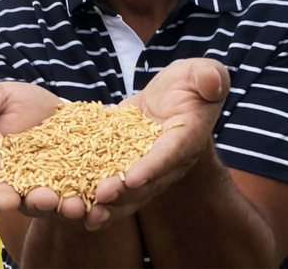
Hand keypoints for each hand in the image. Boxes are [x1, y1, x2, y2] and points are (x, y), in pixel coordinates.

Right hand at [0, 82, 91, 218]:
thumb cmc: (15, 103)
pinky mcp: (79, 180)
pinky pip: (86, 190)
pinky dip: (92, 196)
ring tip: (77, 207)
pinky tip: (102, 195)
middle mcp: (25, 185)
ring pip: (59, 202)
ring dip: (67, 207)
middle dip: (38, 203)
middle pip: (29, 199)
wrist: (49, 108)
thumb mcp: (1, 98)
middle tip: (47, 201)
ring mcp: (54, 186)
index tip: (5, 201)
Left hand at [84, 58, 229, 229]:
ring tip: (88, 216)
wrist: (176, 91)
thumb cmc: (194, 81)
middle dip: (124, 192)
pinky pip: (114, 179)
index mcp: (187, 137)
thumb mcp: (204, 72)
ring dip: (110, 205)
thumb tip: (211, 81)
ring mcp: (148, 164)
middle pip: (146, 181)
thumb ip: (210, 77)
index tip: (132, 179)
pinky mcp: (128, 161)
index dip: (152, 167)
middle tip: (100, 199)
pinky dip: (96, 194)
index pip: (169, 154)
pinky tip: (76, 209)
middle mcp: (169, 159)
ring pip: (129, 190)